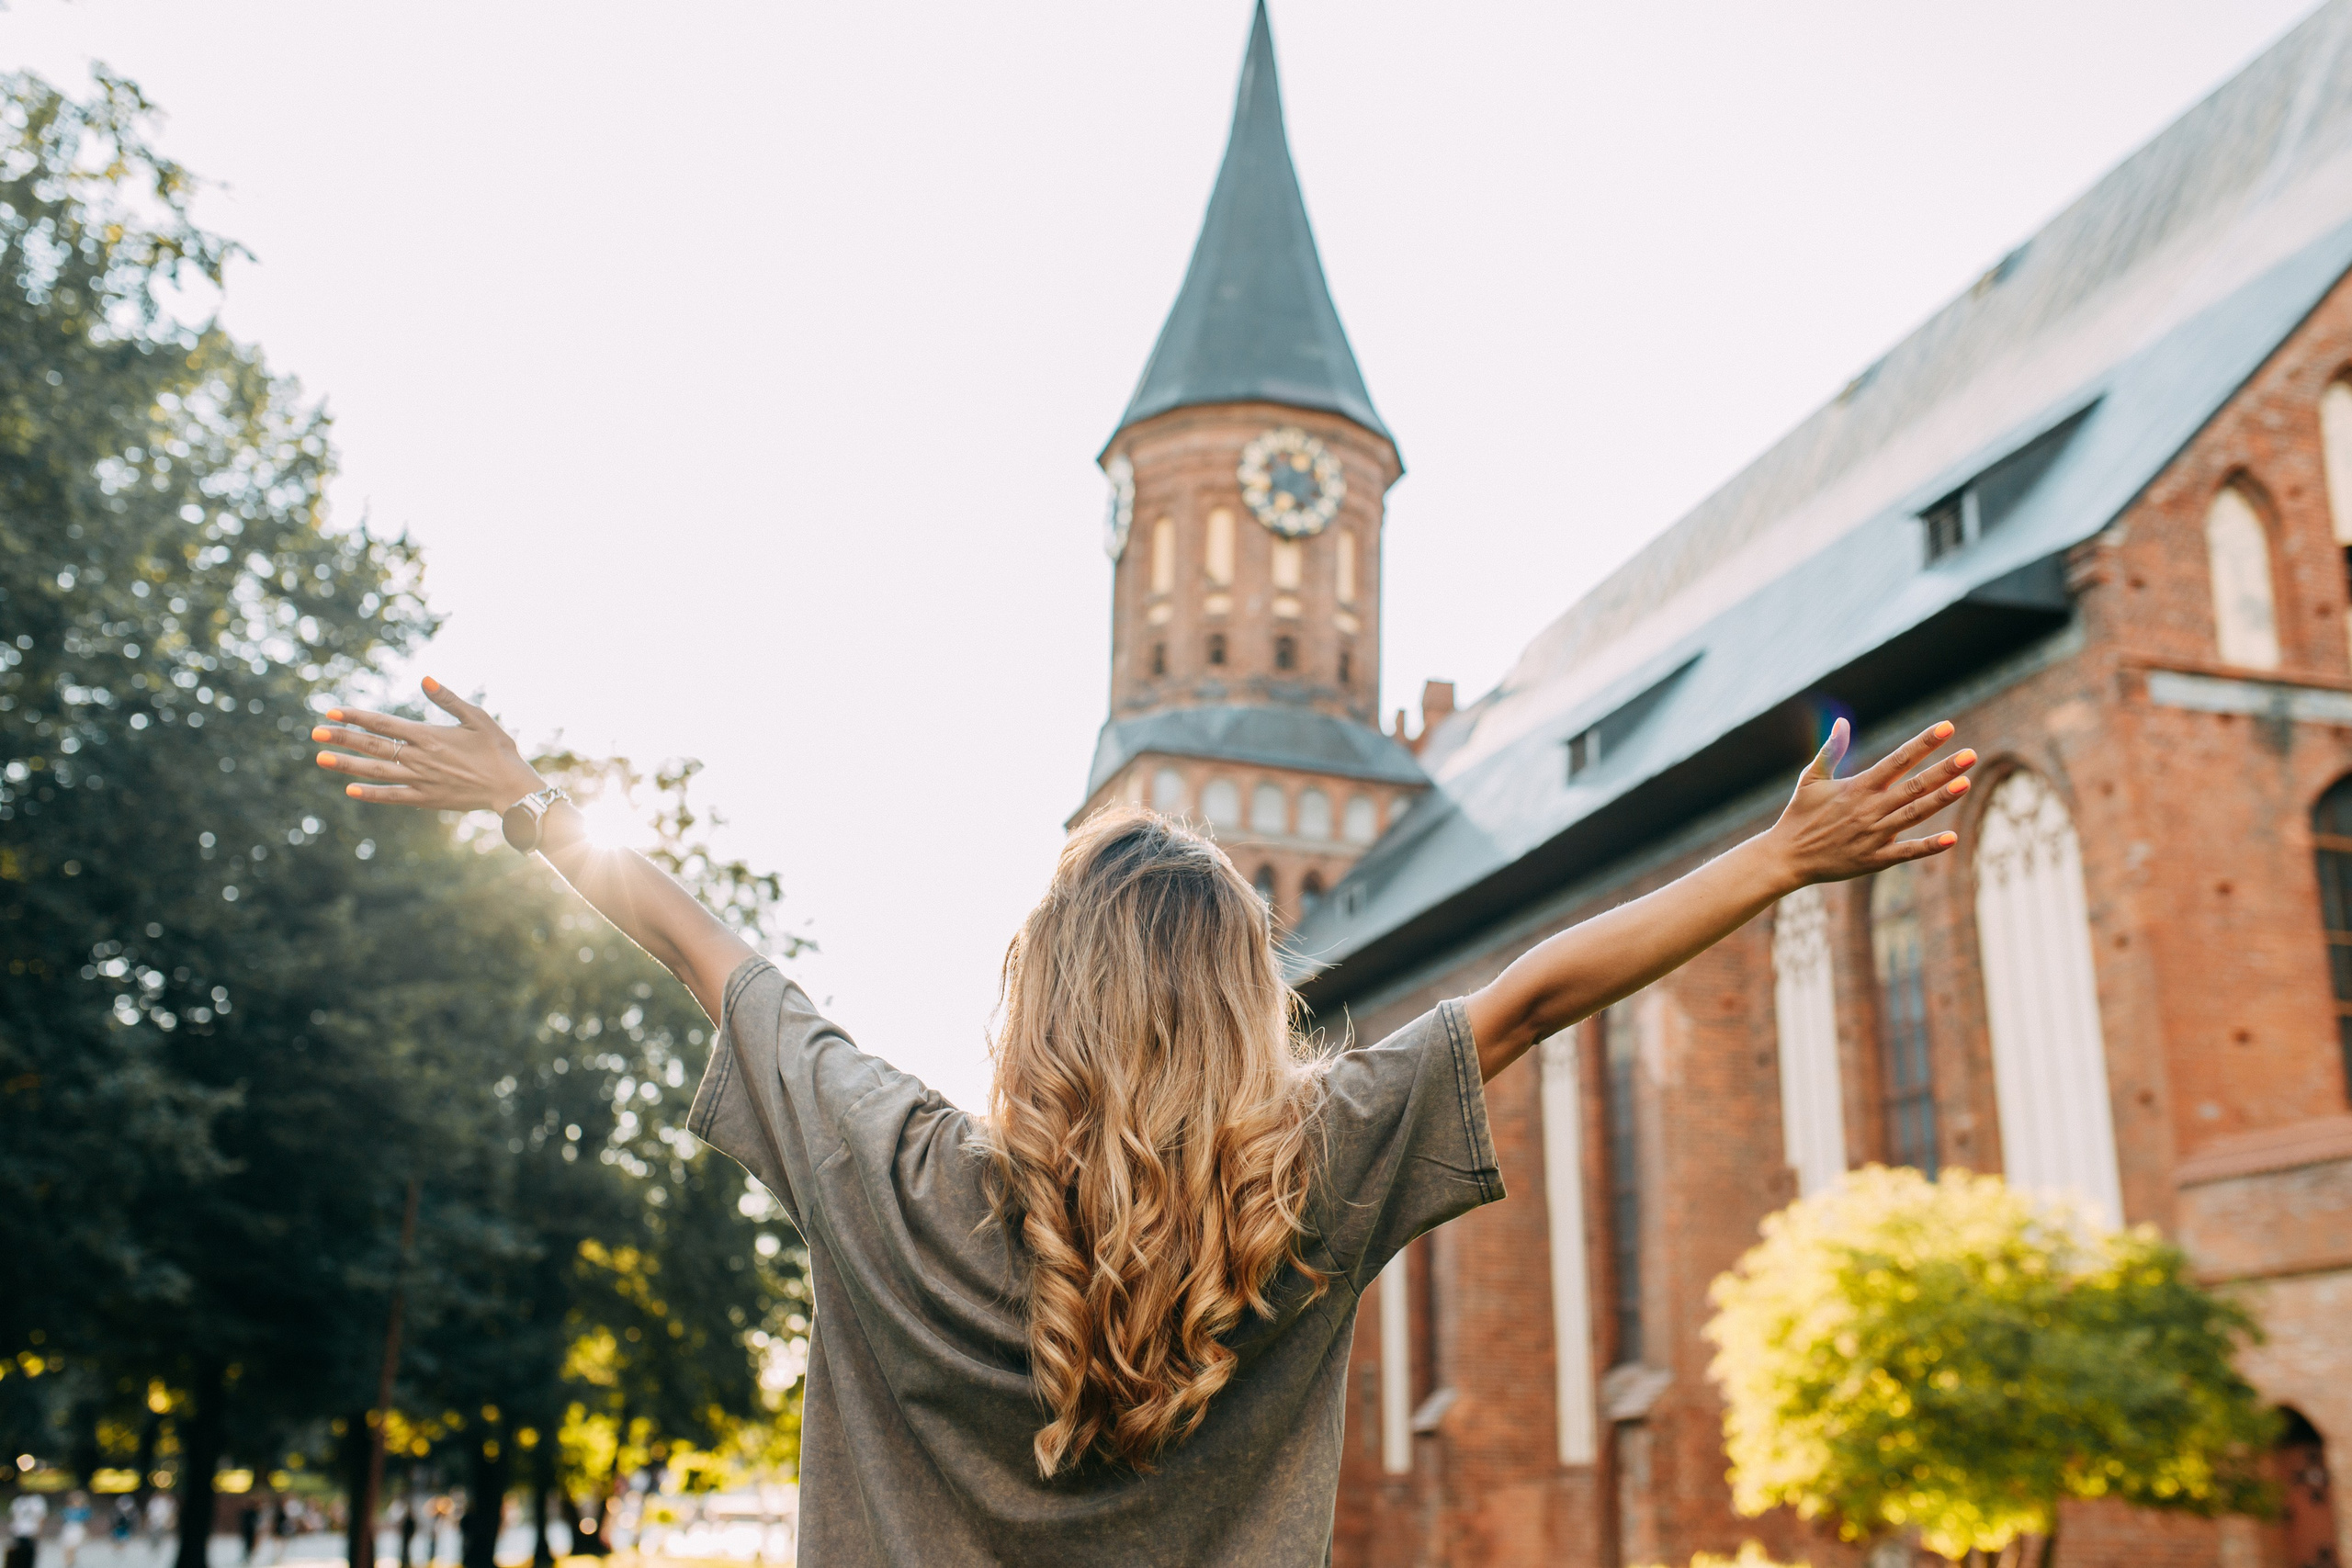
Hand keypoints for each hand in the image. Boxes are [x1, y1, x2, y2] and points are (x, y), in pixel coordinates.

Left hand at [311, 677, 545, 813]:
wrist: (511, 788)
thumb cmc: (497, 750)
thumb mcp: (477, 718)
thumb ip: (449, 699)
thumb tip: (425, 678)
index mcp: (429, 735)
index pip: (383, 724)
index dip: (356, 717)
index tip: (332, 711)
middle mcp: (420, 757)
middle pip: (372, 746)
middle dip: (342, 738)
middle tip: (315, 732)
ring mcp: (421, 780)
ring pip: (376, 771)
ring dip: (346, 764)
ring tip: (321, 758)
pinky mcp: (426, 798)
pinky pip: (393, 796)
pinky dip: (371, 793)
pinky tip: (350, 789)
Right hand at [1765, 717, 1976, 887]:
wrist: (1787, 857)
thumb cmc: (1799, 814)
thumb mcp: (1811, 778)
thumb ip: (1830, 750)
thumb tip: (1841, 722)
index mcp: (1858, 787)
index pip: (1897, 759)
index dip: (1923, 743)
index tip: (1947, 727)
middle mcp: (1869, 809)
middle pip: (1914, 785)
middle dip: (1944, 769)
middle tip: (1971, 754)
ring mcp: (1874, 835)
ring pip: (1915, 814)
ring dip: (1941, 799)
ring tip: (1966, 782)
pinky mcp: (1875, 859)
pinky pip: (1906, 851)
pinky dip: (1929, 846)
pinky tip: (1952, 838)